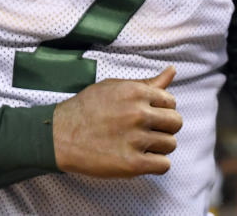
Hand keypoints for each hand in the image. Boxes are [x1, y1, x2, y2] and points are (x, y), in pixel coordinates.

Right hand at [52, 66, 181, 177]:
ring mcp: (136, 139)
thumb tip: (172, 71)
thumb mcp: (114, 86)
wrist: (60, 134)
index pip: (170, 101)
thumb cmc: (86, 108)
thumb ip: (146, 83)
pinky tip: (140, 158)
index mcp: (135, 92)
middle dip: (164, 127)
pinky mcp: (132, 164)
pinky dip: (155, 164)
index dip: (161, 109)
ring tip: (139, 144)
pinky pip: (163, 165)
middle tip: (145, 130)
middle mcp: (138, 113)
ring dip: (158, 146)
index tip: (147, 115)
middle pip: (176, 122)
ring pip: (170, 144)